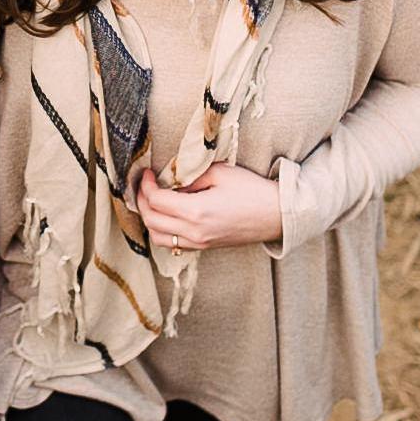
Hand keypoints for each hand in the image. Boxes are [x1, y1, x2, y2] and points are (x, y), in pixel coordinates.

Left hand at [135, 162, 282, 252]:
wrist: (277, 215)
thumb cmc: (252, 191)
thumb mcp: (219, 174)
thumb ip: (190, 177)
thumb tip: (170, 181)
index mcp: (196, 212)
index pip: (155, 201)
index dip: (145, 185)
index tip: (147, 173)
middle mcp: (194, 232)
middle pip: (151, 220)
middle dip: (141, 201)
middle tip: (143, 185)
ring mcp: (199, 243)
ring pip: (158, 238)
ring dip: (149, 219)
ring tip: (151, 201)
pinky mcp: (204, 247)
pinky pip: (172, 244)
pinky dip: (162, 230)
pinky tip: (166, 215)